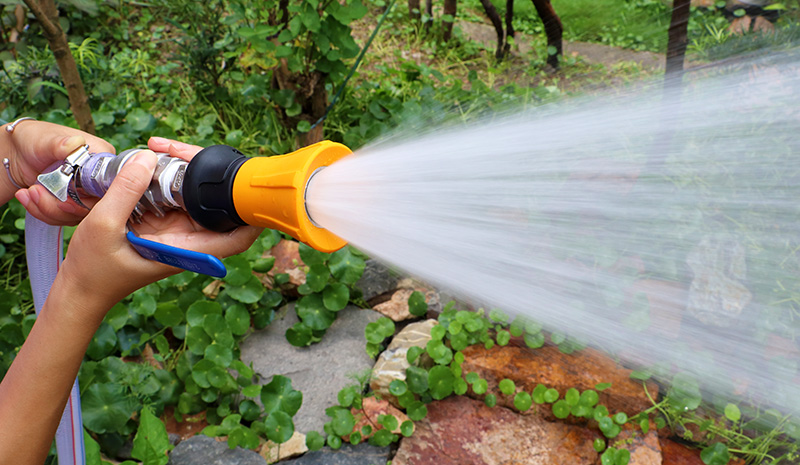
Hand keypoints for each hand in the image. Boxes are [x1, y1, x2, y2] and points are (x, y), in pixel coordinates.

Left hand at [7, 120, 114, 224]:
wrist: (17, 153)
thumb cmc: (34, 139)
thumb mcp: (45, 140)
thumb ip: (60, 143)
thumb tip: (75, 143)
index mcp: (101, 158)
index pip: (109, 185)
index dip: (90, 197)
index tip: (65, 199)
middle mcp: (97, 178)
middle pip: (93, 205)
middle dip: (62, 206)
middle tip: (36, 191)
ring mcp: (86, 194)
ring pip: (77, 215)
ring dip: (49, 209)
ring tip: (29, 192)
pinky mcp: (73, 204)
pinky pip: (64, 218)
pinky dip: (43, 212)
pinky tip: (27, 198)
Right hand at [58, 139, 260, 311]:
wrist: (78, 291)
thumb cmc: (92, 270)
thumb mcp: (103, 226)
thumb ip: (126, 192)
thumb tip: (150, 158)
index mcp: (184, 251)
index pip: (234, 240)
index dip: (251, 219)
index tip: (251, 191)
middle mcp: (186, 242)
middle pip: (217, 209)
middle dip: (211, 180)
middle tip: (185, 151)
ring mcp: (175, 234)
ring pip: (196, 200)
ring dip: (187, 175)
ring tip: (166, 149)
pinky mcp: (161, 227)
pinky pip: (174, 199)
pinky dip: (167, 180)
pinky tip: (152, 162)